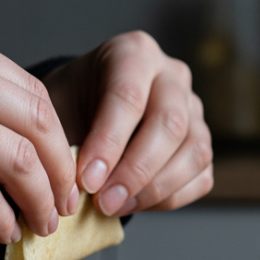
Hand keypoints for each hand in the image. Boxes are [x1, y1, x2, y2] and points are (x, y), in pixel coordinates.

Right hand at [0, 16, 77, 243]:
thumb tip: (26, 137)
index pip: (29, 90)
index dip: (57, 136)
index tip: (62, 167)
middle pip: (36, 124)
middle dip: (60, 171)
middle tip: (63, 202)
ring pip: (19, 163)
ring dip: (40, 202)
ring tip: (40, 222)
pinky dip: (2, 222)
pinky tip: (1, 231)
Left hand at [42, 31, 212, 216]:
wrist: (88, 106)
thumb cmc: (71, 104)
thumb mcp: (56, 106)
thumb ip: (64, 138)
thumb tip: (72, 187)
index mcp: (134, 53)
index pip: (129, 97)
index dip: (109, 143)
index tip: (85, 181)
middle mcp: (173, 76)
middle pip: (171, 124)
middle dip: (136, 170)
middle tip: (104, 202)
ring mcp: (195, 110)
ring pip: (194, 152)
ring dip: (155, 189)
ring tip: (115, 207)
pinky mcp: (203, 142)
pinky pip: (201, 176)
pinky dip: (170, 198)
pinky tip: (134, 204)